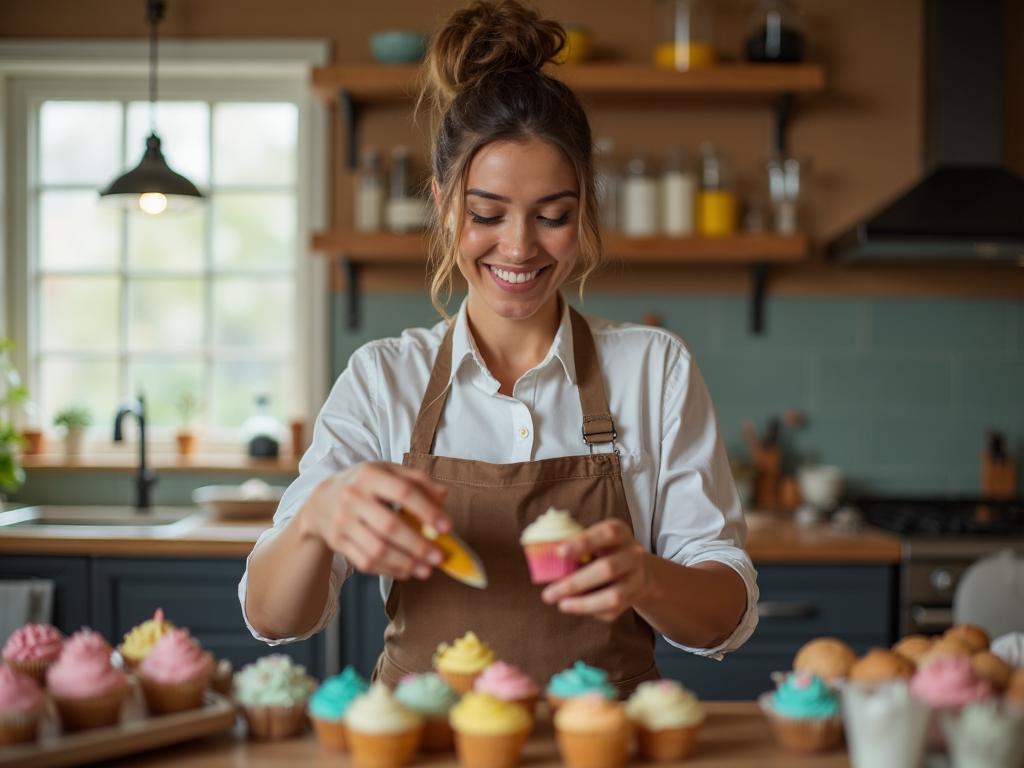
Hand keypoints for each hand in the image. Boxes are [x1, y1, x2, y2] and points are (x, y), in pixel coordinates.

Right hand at [300, 462, 449, 581]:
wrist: (320, 501)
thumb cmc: (364, 485)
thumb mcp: (388, 472)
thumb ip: (418, 480)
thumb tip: (444, 497)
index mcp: (370, 475)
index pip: (403, 492)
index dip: (427, 510)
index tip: (447, 527)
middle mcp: (353, 497)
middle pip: (390, 526)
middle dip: (418, 545)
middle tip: (440, 557)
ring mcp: (343, 522)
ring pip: (377, 549)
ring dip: (406, 562)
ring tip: (426, 569)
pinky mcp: (338, 543)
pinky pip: (366, 562)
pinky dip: (389, 570)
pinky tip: (406, 571)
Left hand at [540, 518, 651, 621]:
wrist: (640, 569)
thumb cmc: (605, 550)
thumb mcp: (596, 539)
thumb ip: (575, 544)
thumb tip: (544, 555)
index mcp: (620, 532)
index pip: (605, 534)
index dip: (582, 543)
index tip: (559, 552)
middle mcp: (633, 554)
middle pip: (607, 569)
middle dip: (574, 583)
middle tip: (548, 594)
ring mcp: (636, 578)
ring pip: (613, 596)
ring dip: (583, 604)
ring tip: (561, 605)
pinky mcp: (634, 598)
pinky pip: (612, 610)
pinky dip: (591, 611)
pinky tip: (576, 607)